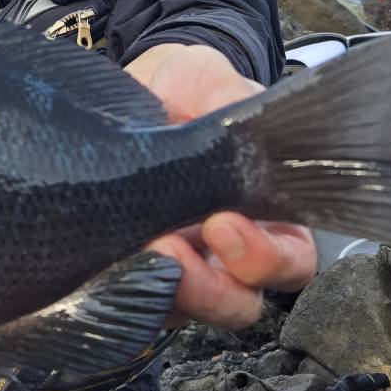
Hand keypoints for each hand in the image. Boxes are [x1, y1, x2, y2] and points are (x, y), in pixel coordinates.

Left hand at [125, 44, 318, 328]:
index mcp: (266, 213)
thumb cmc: (182, 88)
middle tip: (171, 249)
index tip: (222, 225)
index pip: (290, 261)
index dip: (266, 259)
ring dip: (158, 291)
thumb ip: (227, 97)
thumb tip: (231, 123)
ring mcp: (177, 268)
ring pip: (181, 311)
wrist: (126, 92)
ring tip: (133, 251)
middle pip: (239, 304)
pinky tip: (100, 259)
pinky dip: (116, 288)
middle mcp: (226, 253)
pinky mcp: (127, 272)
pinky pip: (127, 302)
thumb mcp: (209, 79)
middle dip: (209, 288)